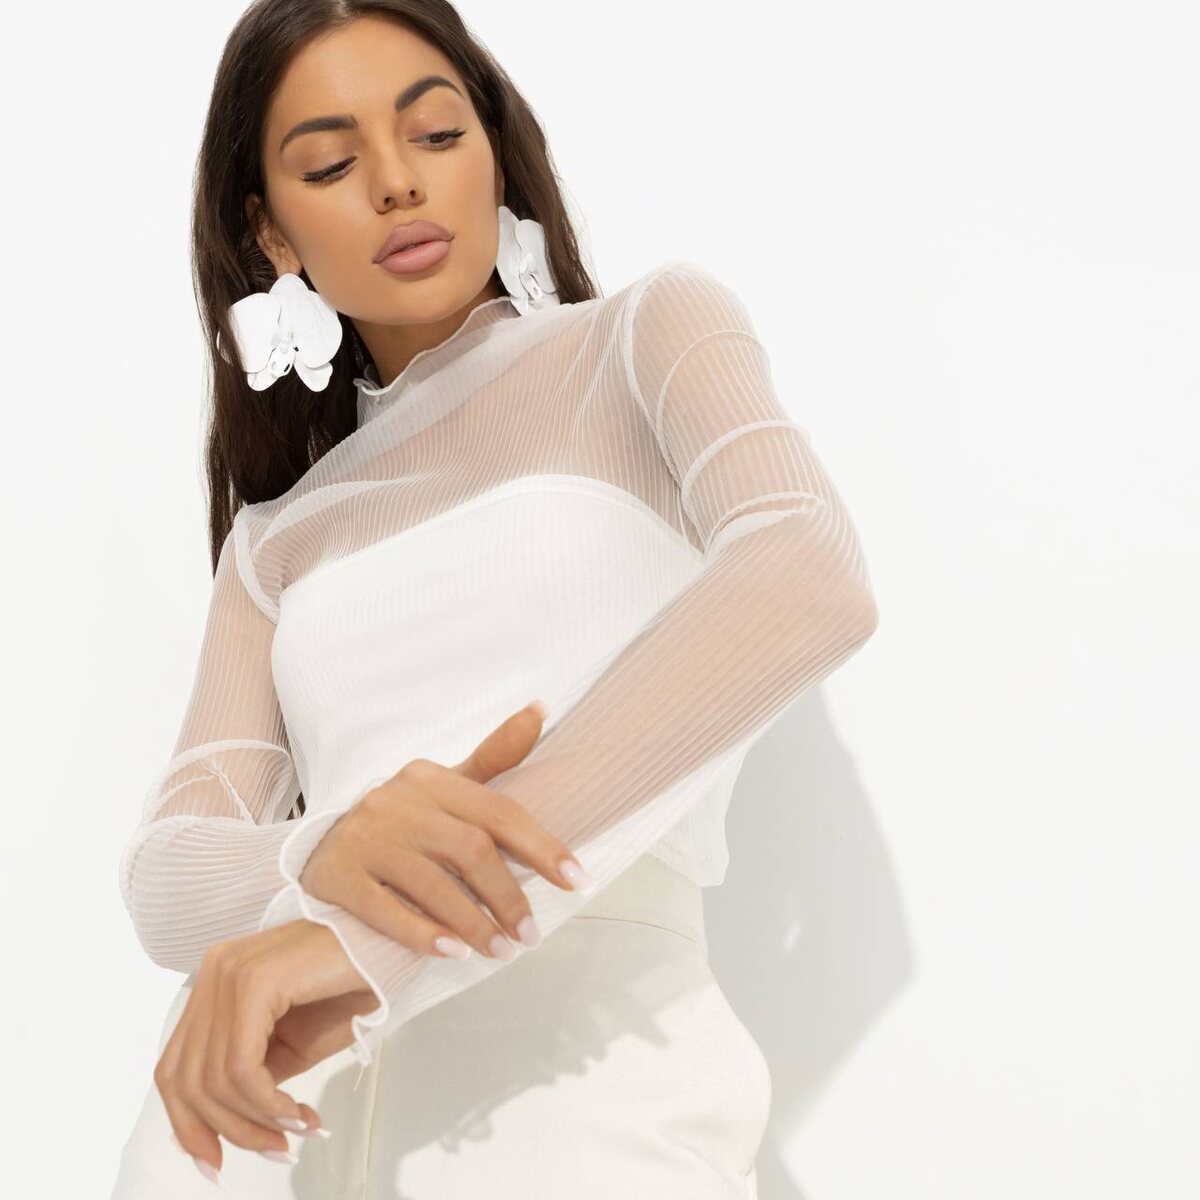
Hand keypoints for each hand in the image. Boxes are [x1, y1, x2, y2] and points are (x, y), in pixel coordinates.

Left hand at [156, 917, 372, 1177]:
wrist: (392, 943)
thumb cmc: (352, 984)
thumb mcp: (293, 1042)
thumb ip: (253, 1073)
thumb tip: (225, 1124)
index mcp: (215, 983)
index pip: (174, 1068)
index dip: (187, 1125)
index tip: (215, 1162)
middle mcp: (214, 972)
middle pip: (185, 1080)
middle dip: (227, 1130)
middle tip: (275, 1151)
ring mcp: (230, 972)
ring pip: (212, 1079)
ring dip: (255, 1121)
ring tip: (296, 1130)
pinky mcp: (255, 980)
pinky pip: (241, 1066)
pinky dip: (265, 1102)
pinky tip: (296, 1111)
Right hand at [298, 701, 591, 961]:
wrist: (319, 845)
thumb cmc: (404, 819)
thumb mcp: (445, 784)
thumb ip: (494, 756)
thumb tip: (541, 709)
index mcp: (430, 777)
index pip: (499, 812)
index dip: (543, 847)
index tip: (578, 880)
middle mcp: (396, 801)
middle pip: (470, 851)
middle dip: (509, 897)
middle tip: (531, 934)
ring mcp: (364, 838)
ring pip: (431, 885)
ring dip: (474, 924)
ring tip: (502, 951)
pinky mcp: (337, 876)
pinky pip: (384, 910)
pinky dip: (422, 934)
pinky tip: (454, 952)